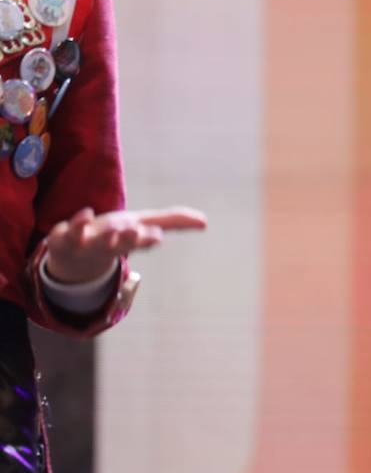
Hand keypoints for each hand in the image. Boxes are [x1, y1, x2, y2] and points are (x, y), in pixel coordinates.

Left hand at [45, 206, 207, 283]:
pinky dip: (75, 225)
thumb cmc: (114, 237)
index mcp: (128, 241)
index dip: (148, 239)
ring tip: (113, 229)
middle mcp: (107, 245)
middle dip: (128, 238)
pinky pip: (66, 234)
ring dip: (105, 238)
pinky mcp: (63, 240)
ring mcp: (85, 244)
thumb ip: (173, 222)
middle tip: (135, 232)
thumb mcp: (143, 225)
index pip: (141, 241)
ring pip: (95, 243)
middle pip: (120, 244)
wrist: (73, 258)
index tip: (157, 237)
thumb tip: (206, 221)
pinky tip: (84, 214)